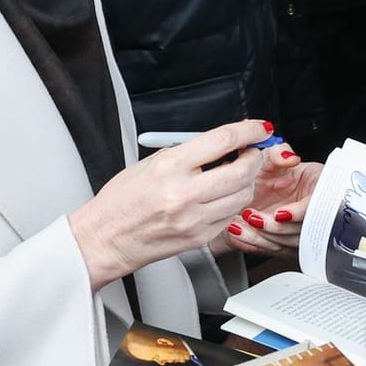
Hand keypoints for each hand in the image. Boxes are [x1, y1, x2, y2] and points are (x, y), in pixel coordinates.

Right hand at [69, 120, 268, 291]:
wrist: (105, 238)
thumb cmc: (121, 200)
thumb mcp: (151, 163)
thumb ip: (189, 152)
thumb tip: (225, 141)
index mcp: (170, 167)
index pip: (223, 140)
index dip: (249, 130)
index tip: (259, 127)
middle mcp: (184, 194)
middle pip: (242, 170)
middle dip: (255, 157)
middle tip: (252, 151)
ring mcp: (194, 219)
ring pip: (243, 195)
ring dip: (247, 181)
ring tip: (237, 173)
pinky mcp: (200, 238)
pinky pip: (231, 215)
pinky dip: (233, 202)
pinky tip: (221, 196)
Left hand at [228, 148, 318, 254]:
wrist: (263, 185)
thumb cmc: (274, 172)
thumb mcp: (274, 157)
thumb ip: (280, 153)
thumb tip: (288, 157)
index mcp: (319, 193)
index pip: (316, 208)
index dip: (298, 213)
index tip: (280, 213)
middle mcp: (312, 217)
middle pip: (299, 232)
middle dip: (274, 228)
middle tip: (252, 217)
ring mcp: (299, 233)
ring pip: (285, 245)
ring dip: (260, 238)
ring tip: (238, 227)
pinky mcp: (285, 245)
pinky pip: (272, 251)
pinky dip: (254, 245)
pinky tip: (238, 237)